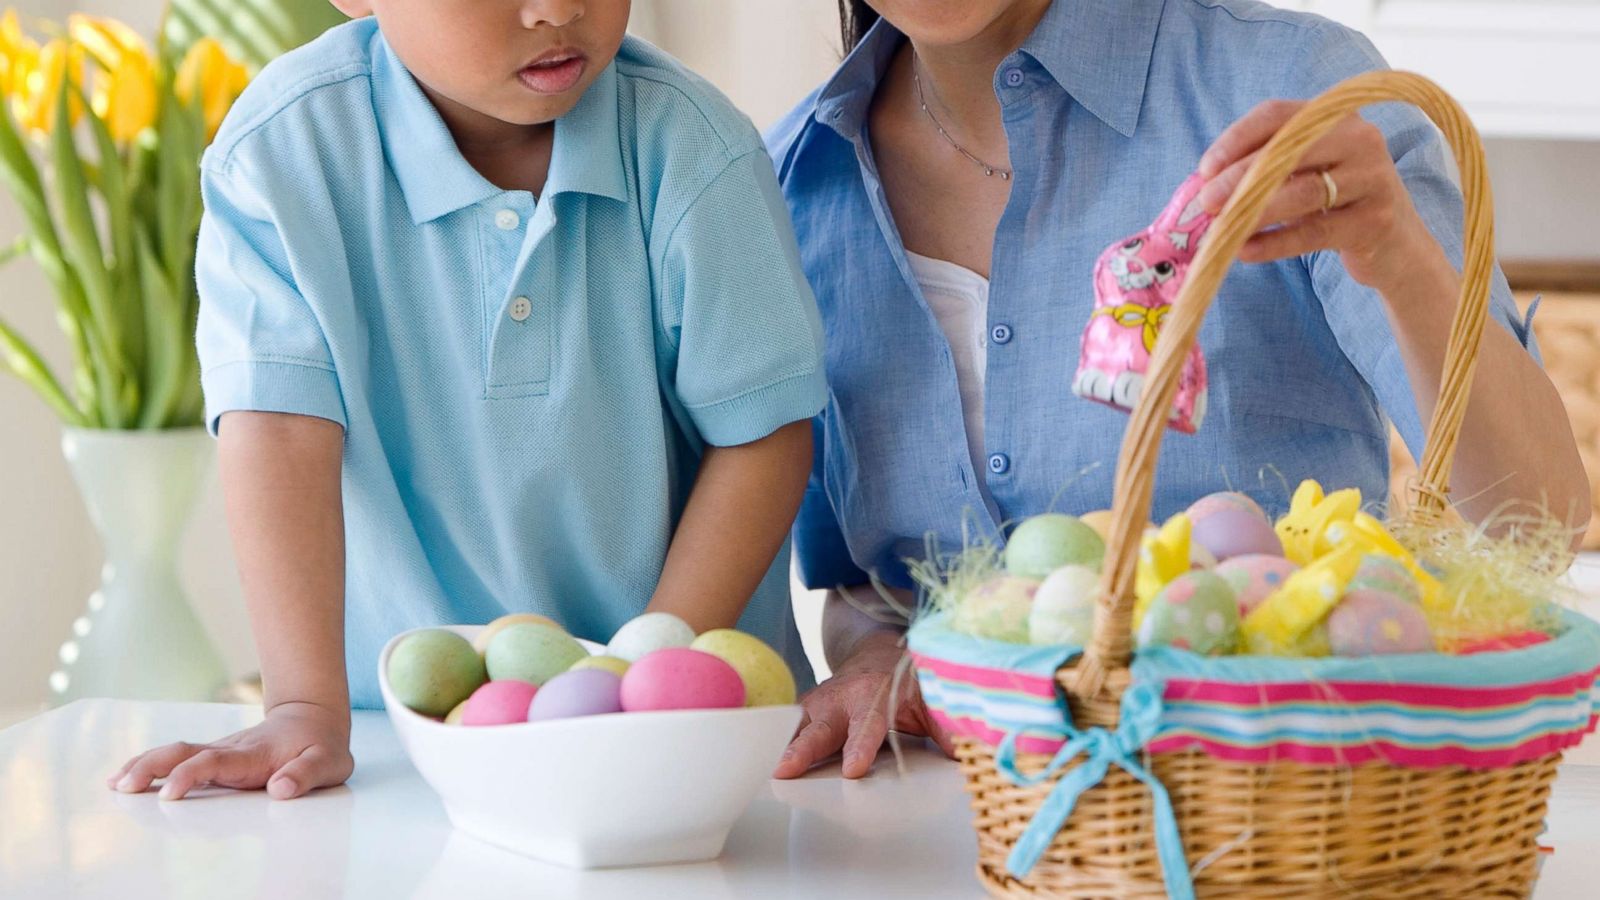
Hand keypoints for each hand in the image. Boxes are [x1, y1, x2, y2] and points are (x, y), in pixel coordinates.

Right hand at [106, 700, 353, 800]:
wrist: (313, 718)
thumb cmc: (321, 746)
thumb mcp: (328, 763)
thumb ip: (306, 774)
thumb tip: (280, 790)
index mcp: (254, 754)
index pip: (217, 762)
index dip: (191, 775)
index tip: (168, 792)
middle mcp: (230, 749)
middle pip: (185, 753)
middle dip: (153, 767)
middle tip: (123, 785)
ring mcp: (219, 750)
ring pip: (176, 752)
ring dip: (145, 764)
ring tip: (114, 782)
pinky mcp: (213, 755)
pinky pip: (177, 758)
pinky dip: (149, 765)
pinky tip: (125, 776)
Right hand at [774, 630, 953, 779]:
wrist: (877, 654)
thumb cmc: (903, 681)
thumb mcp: (930, 698)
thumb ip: (944, 726)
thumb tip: (965, 752)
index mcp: (875, 696)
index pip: (867, 725)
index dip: (860, 747)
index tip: (853, 769)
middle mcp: (842, 698)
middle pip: (821, 727)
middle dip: (803, 748)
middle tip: (786, 768)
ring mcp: (820, 702)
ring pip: (797, 726)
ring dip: (781, 746)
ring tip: (763, 767)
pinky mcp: (806, 709)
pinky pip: (788, 725)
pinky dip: (773, 740)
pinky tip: (757, 757)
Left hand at [1195, 99, 1439, 293]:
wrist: (1396, 245)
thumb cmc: (1336, 204)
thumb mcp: (1306, 174)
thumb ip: (1265, 168)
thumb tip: (1205, 184)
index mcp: (1336, 117)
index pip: (1278, 114)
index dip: (1237, 139)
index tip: (1205, 169)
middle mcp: (1360, 139)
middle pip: (1289, 151)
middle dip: (1240, 178)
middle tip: (1206, 202)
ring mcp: (1373, 179)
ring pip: (1302, 193)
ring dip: (1254, 212)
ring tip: (1221, 230)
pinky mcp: (1374, 221)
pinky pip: (1314, 232)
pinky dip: (1274, 243)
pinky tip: (1244, 251)